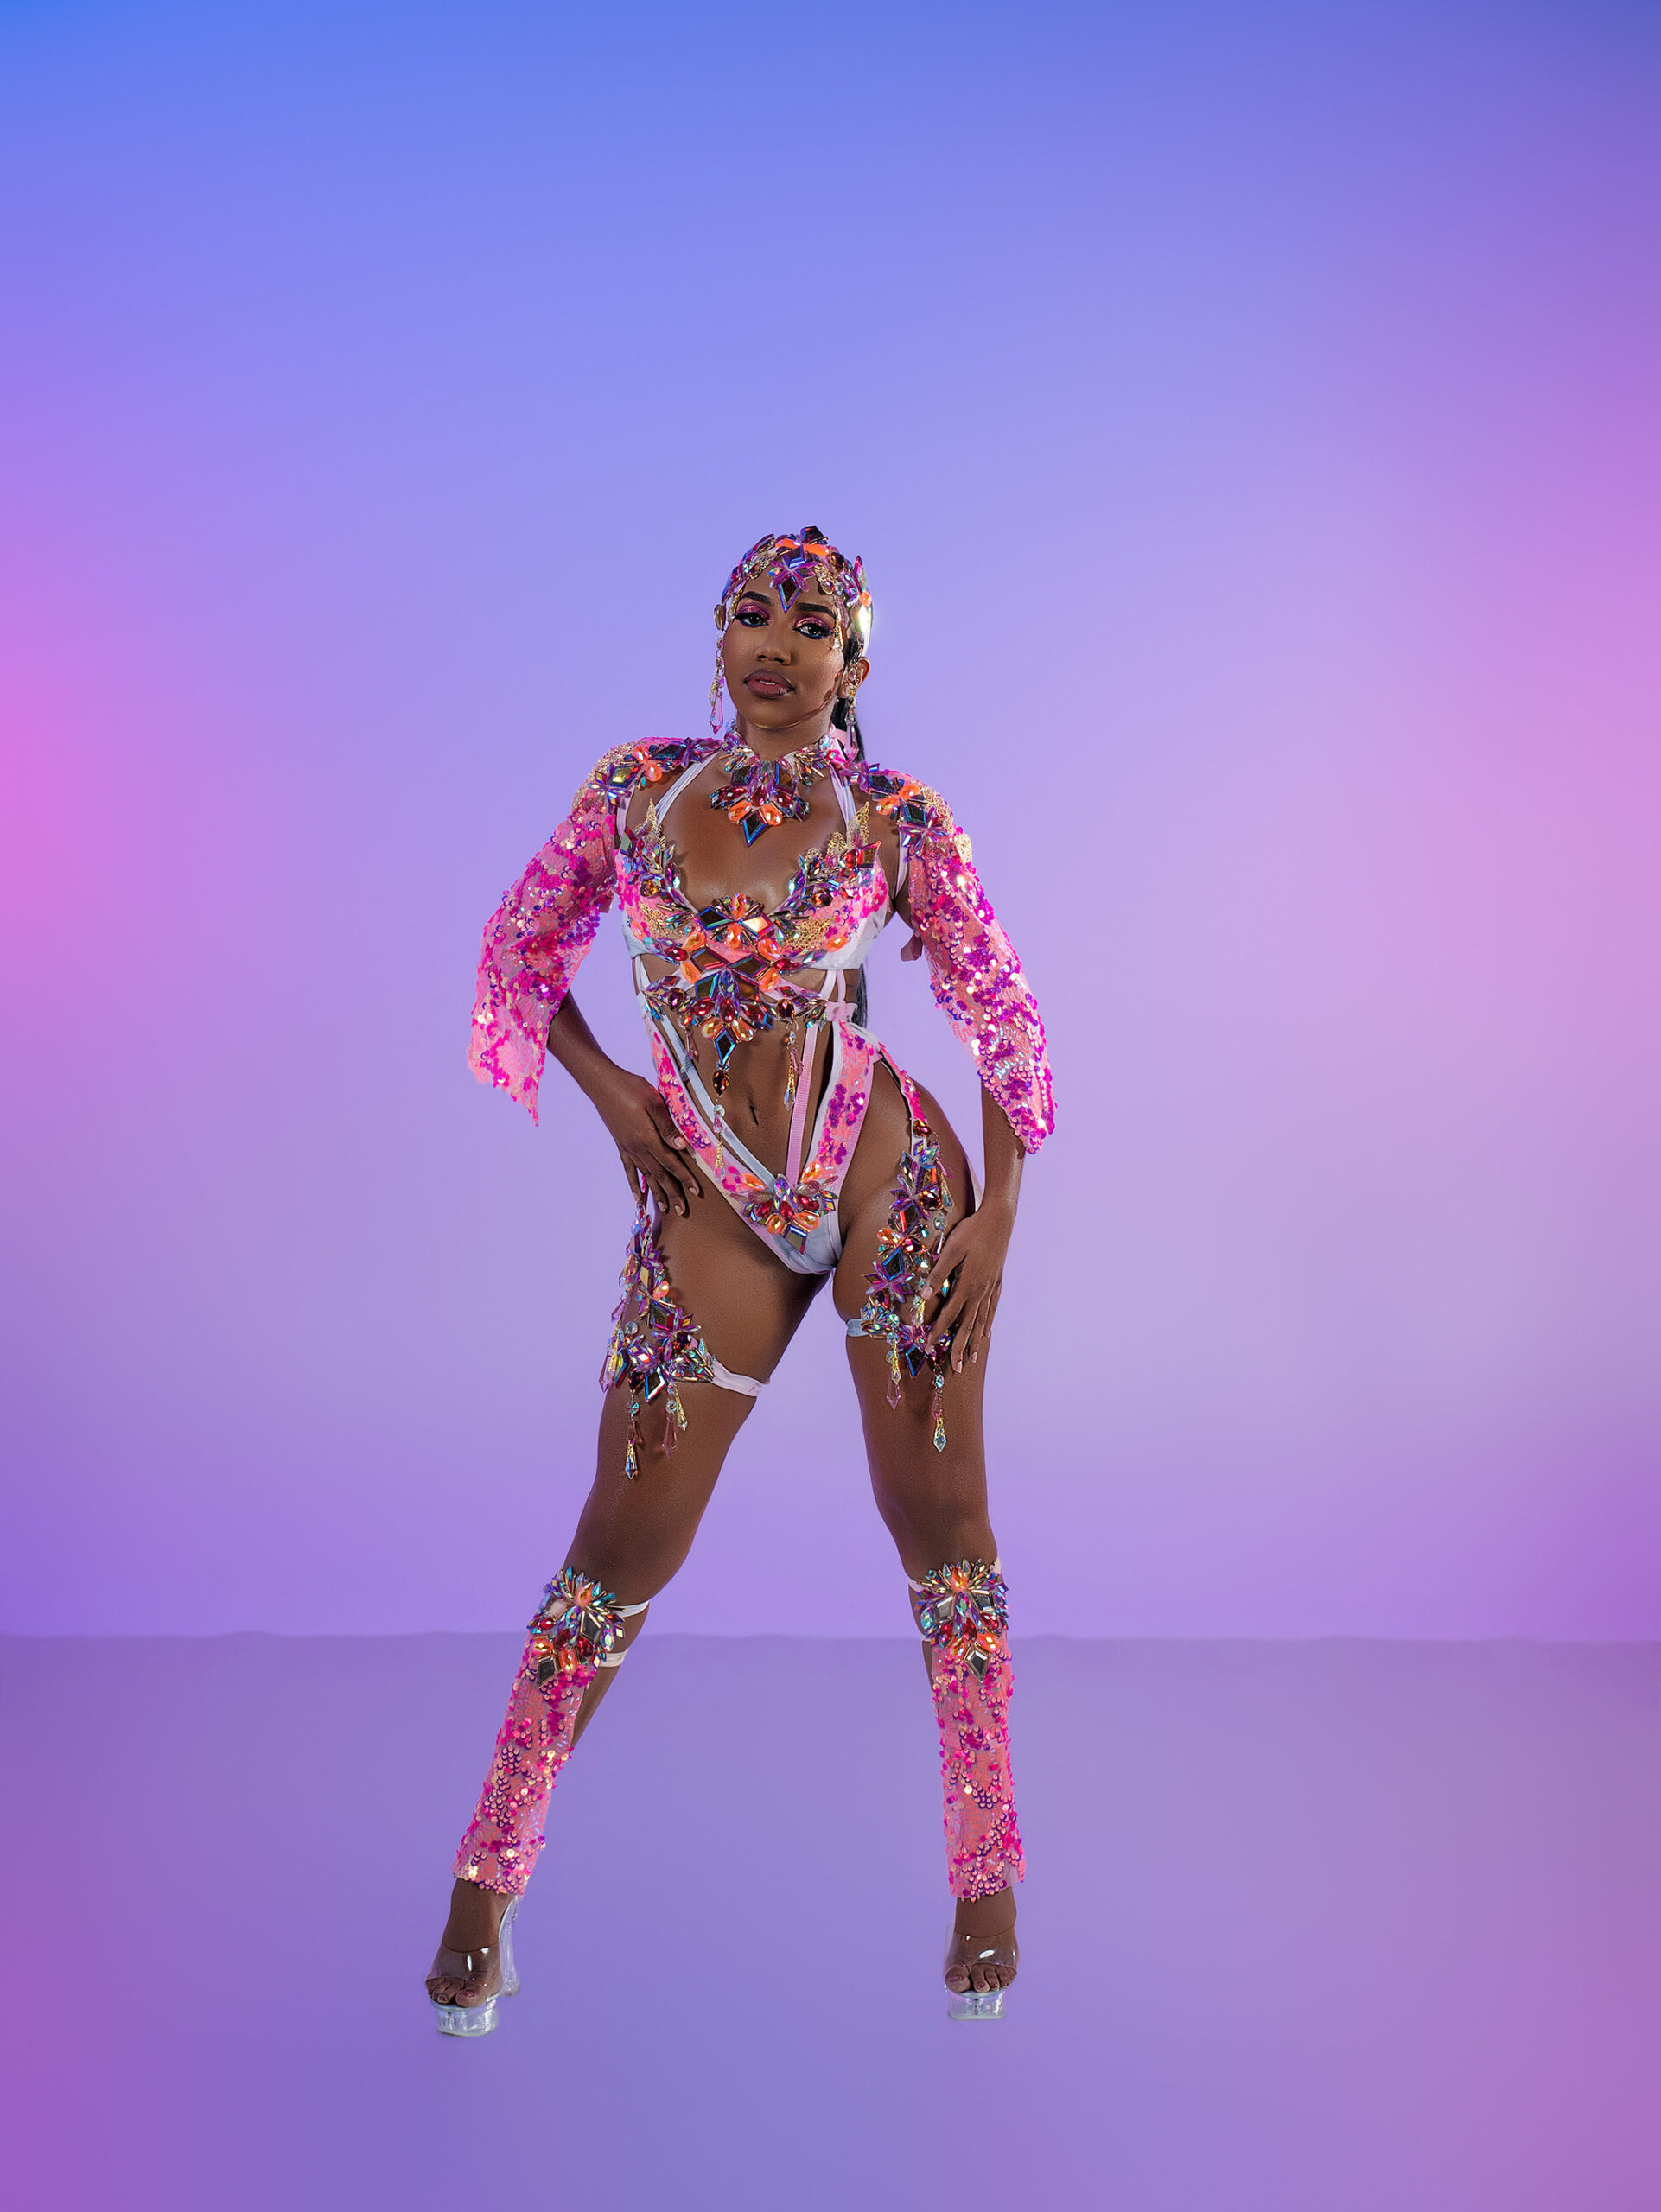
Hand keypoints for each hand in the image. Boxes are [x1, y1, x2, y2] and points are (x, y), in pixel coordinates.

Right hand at [591, 1068, 702, 1217]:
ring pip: (646, 1176)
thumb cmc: (630, 1087)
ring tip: (666, 1209)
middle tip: (683, 1211)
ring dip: (657, 1193)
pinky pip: (629, 1170)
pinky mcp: (621, 1145)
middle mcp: (637, 1148)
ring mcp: (628, 1149)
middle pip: (659, 1175)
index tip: (696, 1191)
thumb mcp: (653, 1101)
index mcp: (647, 1138)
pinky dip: (635, 1185)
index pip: (671, 1163)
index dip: (685, 1178)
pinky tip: (638, 1197)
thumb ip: (667, 1126)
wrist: (602, 1084)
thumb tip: (682, 1146)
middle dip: (673, 1193)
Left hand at [924, 1200, 1013, 1371]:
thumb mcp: (951, 1249)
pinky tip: (986, 1333)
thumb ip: (938, 1272)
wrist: (1000, 1220)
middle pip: (967, 1326)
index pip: (949, 1315)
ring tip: (970, 1359)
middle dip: (958, 1348)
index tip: (928, 1347)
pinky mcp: (997, 1282)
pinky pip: (992, 1309)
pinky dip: (987, 1323)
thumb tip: (925, 1295)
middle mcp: (979, 1291)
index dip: (937, 1332)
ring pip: (981, 1321)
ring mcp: (990, 1288)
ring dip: (974, 1342)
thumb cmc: (972, 1231)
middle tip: (955, 1369)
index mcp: (966, 1285)